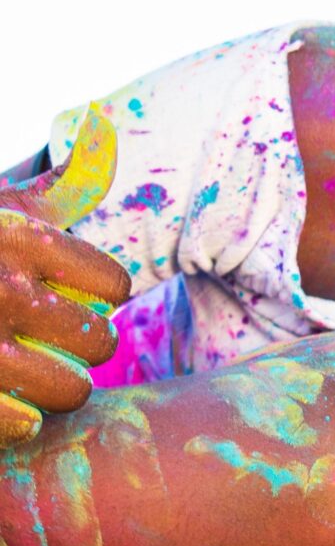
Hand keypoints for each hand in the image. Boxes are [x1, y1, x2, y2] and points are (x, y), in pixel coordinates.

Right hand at [0, 106, 130, 441]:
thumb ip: (58, 180)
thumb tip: (99, 121)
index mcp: (16, 239)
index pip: (112, 284)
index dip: (101, 292)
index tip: (75, 292)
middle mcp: (0, 289)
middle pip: (100, 341)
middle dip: (85, 343)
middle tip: (56, 341)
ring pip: (71, 390)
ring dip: (59, 387)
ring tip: (33, 372)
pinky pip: (22, 423)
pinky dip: (21, 421)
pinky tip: (12, 408)